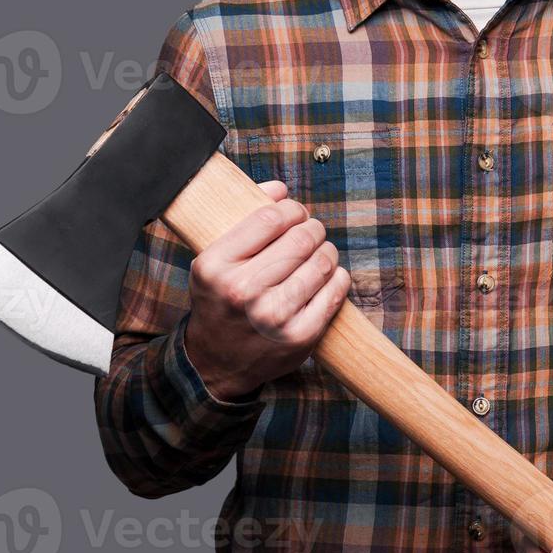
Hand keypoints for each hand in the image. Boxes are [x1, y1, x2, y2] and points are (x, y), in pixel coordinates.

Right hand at [184, 180, 350, 400]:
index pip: (270, 218)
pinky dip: (337, 277)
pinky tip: (327, 276)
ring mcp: (273, 316)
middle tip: (311, 232)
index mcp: (216, 266)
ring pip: (322, 262)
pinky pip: (335, 290)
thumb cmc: (220, 302)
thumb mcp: (215, 260)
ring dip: (326, 251)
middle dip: (312, 228)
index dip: (291, 209)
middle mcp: (242, 291)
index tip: (295, 213)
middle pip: (301, 238)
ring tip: (319, 253)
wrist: (216, 363)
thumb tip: (280, 188)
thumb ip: (245, 218)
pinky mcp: (299, 336)